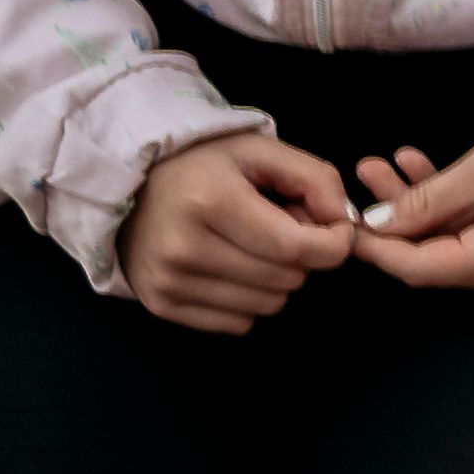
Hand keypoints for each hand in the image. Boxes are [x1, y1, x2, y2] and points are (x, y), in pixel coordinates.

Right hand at [115, 128, 360, 331]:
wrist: (130, 185)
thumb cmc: (205, 166)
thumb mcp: (261, 150)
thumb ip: (316, 178)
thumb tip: (343, 222)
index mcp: (213, 202)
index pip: (298, 248)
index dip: (334, 244)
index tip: (335, 230)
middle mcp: (186, 247)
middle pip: (287, 279)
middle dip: (302, 256)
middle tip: (282, 228)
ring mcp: (169, 281)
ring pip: (267, 305)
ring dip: (276, 279)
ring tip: (253, 246)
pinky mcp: (160, 304)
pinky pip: (237, 323)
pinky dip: (248, 300)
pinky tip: (232, 268)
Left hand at [345, 118, 473, 297]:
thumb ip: (424, 201)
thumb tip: (372, 224)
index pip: (419, 268)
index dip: (377, 248)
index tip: (344, 222)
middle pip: (434, 258)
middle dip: (394, 220)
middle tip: (366, 178)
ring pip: (453, 246)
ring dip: (420, 211)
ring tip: (390, 165)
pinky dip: (452, 213)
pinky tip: (428, 175)